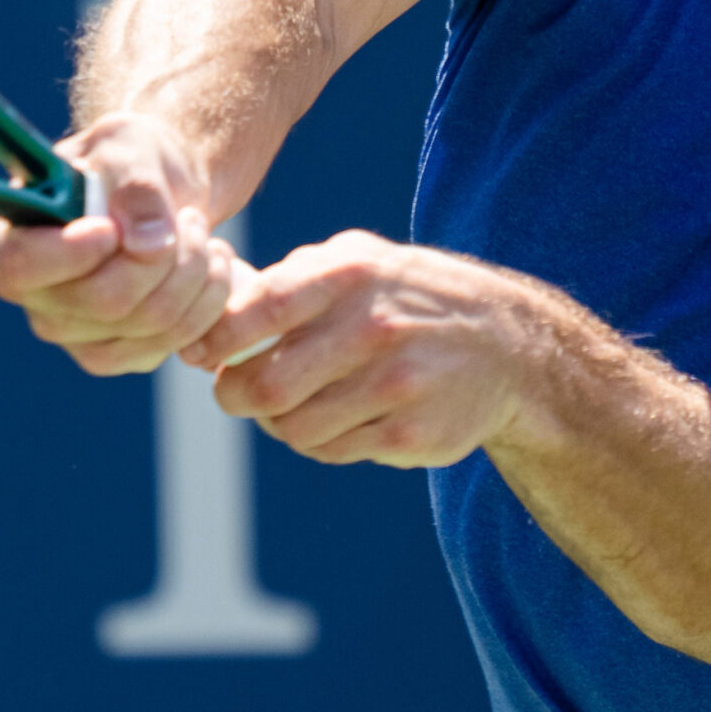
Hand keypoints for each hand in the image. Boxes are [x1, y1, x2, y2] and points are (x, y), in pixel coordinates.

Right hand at [0, 111, 242, 375]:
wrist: (164, 192)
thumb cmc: (132, 160)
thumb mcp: (132, 146)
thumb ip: (135, 183)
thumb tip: (147, 241)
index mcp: (16, 236)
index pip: (21, 266)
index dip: (70, 254)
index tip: (113, 228)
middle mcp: (36, 296)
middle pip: (103, 301)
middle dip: (163, 257)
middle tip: (190, 218)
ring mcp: (74, 333)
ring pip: (148, 324)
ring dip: (194, 275)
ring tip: (204, 234)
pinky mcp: (117, 352)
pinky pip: (171, 343)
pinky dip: (206, 303)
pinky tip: (211, 267)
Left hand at [182, 230, 549, 468]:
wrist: (507, 344)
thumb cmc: (408, 297)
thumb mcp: (359, 261)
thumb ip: (288, 279)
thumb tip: (211, 308)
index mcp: (352, 273)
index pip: (257, 310)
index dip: (215, 340)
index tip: (202, 353)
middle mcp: (374, 326)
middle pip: (265, 384)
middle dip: (236, 394)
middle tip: (237, 392)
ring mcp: (397, 384)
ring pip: (293, 427)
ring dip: (279, 421)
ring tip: (295, 403)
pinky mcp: (412, 434)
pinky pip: (332, 450)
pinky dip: (320, 439)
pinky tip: (340, 417)